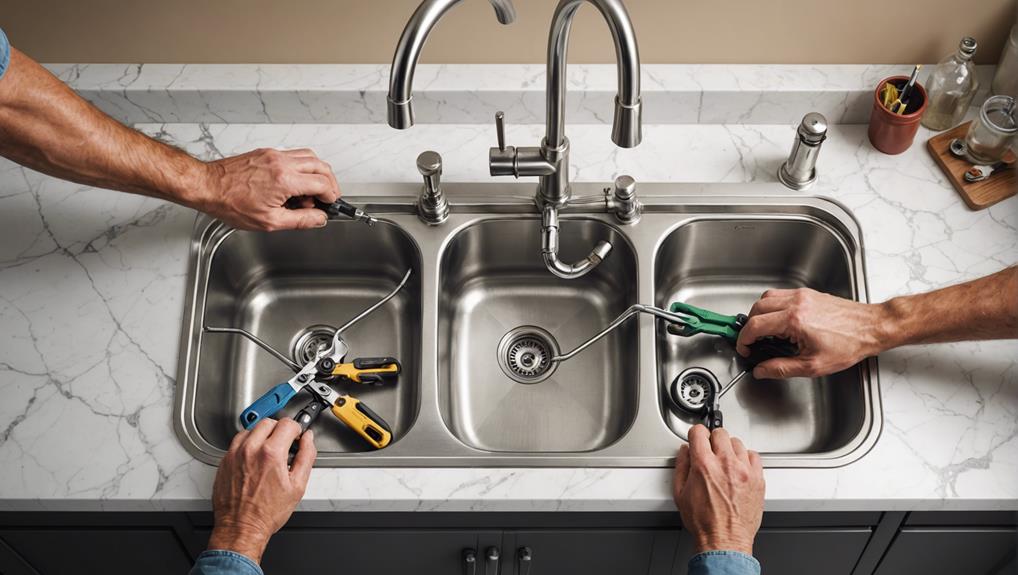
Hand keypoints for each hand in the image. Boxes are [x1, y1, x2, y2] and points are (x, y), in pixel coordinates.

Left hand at [196, 148, 339, 230]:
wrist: (207, 186)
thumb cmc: (230, 203)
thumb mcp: (269, 222)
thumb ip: (300, 220)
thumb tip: (318, 218)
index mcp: (285, 181)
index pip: (323, 183)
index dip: (331, 196)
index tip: (329, 204)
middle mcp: (282, 163)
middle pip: (321, 166)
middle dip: (329, 183)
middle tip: (326, 197)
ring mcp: (274, 155)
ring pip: (310, 157)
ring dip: (317, 173)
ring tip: (310, 191)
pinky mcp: (267, 152)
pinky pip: (294, 155)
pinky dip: (302, 167)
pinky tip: (294, 182)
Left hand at [207, 419, 316, 562]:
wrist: (241, 527)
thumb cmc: (266, 513)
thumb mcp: (298, 486)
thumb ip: (306, 456)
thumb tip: (308, 440)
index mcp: (271, 454)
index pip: (287, 424)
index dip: (296, 430)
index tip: (296, 438)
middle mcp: (250, 450)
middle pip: (268, 422)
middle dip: (280, 430)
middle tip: (284, 444)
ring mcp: (235, 454)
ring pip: (251, 429)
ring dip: (262, 435)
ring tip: (268, 451)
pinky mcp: (225, 461)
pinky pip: (237, 442)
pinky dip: (248, 444)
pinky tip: (254, 457)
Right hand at [673, 425, 763, 555]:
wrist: (725, 540)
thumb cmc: (704, 522)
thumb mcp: (680, 493)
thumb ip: (681, 466)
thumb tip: (684, 451)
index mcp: (704, 465)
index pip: (699, 432)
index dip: (695, 434)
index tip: (696, 439)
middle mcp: (726, 464)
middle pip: (720, 433)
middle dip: (712, 439)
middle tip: (710, 450)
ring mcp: (744, 470)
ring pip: (737, 442)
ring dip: (729, 448)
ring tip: (725, 461)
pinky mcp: (758, 479)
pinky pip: (754, 456)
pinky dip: (746, 458)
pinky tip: (739, 466)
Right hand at [735, 288, 887, 378]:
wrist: (871, 328)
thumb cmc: (849, 344)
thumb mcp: (813, 365)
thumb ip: (781, 369)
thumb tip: (761, 370)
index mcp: (794, 320)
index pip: (755, 326)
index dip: (744, 339)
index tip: (746, 348)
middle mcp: (796, 303)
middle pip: (757, 308)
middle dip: (749, 326)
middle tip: (753, 341)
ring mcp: (802, 295)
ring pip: (766, 298)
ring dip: (760, 314)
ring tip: (765, 331)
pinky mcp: (808, 293)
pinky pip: (780, 295)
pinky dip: (772, 306)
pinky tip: (780, 322)